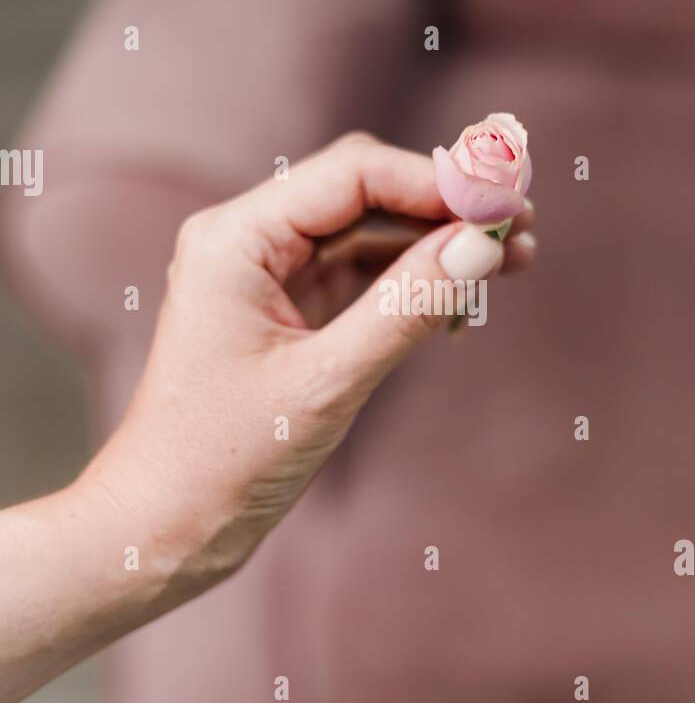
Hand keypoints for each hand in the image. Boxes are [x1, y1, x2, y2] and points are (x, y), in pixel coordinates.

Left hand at [78, 134, 534, 592]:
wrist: (164, 527)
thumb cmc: (221, 460)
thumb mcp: (326, 384)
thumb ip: (406, 309)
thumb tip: (483, 244)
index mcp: (235, 239)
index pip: (353, 175)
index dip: (436, 181)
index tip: (506, 201)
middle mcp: (249, 242)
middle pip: (365, 193)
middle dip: (445, 206)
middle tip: (523, 223)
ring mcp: (270, 278)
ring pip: (371, 234)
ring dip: (439, 243)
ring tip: (516, 256)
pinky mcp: (291, 315)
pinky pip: (364, 277)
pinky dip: (416, 282)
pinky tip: (467, 295)